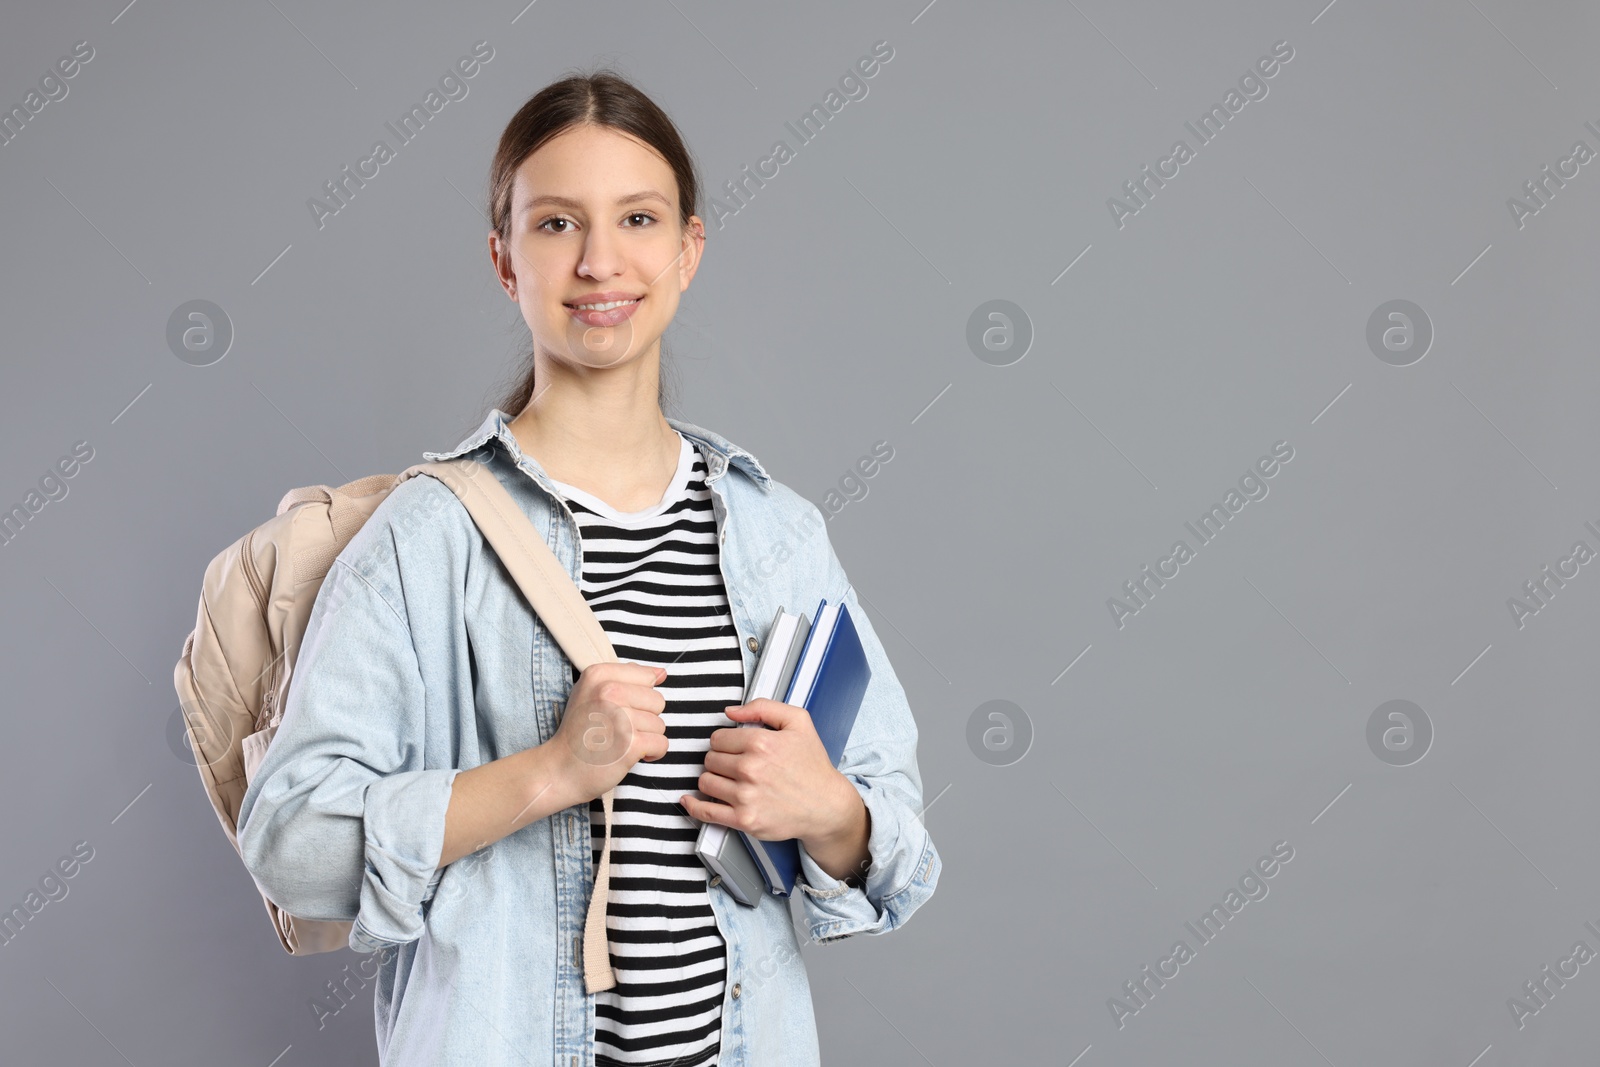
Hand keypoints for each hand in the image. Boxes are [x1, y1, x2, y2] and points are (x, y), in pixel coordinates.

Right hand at [547, 661, 667, 804]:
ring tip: (620, 743)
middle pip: (657, 700)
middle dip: (645, 718)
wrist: (561, 770)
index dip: (639, 697)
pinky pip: (661, 743)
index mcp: (599, 675)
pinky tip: (632, 755)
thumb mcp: (591, 693)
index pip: (648, 676)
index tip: (620, 710)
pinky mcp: (630, 743)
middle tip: (619, 730)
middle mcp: (609, 692)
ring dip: (646, 737)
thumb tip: (662, 672)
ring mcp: (620, 718)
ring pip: (660, 724)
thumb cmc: (579, 733)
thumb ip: (626, 678)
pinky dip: (652, 753)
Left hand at [678, 698, 855, 843]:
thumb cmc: (812, 766)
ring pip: (705, 781)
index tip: (734, 748)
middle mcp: (751, 769)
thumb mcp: (798, 722)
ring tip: (728, 780)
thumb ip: (763, 707)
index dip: (725, 741)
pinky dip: (694, 805)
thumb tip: (730, 711)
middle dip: (719, 760)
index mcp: (761, 743)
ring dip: (712, 779)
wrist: (826, 805)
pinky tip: (691, 800)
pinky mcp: (744, 820)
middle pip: (710, 759)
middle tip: (735, 764)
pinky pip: (706, 811)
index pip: (718, 738)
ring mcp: (746, 797)